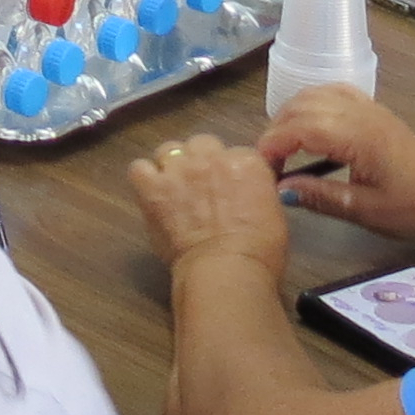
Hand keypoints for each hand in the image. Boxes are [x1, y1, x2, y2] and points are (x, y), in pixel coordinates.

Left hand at [129, 133, 293, 275]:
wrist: (226, 269)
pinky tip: (152, 194)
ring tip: (175, 189)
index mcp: (245, 161)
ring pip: (169, 150)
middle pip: (202, 144)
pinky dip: (145, 179)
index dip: (231, 172)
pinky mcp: (153, 188)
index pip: (237, 153)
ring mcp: (178, 170)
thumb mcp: (274, 213)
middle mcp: (211, 157)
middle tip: (203, 189)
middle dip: (202, 162)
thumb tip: (247, 190)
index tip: (231, 189)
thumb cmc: (260, 251)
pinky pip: (139, 169)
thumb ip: (257, 190)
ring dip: (172, 166)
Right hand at [257, 88, 414, 242]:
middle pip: (301, 105)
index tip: (262, 171)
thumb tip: (281, 189)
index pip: (299, 127)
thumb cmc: (414, 207)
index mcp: (356, 135)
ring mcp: (366, 107)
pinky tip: (307, 125)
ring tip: (283, 149)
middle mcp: (358, 112)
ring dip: (290, 115)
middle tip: (269, 164)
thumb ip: (320, 196)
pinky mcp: (371, 110)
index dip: (272, 145)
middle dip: (276, 130)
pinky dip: (311, 103)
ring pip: (314, 94)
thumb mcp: (365, 210)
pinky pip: (332, 92)